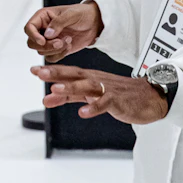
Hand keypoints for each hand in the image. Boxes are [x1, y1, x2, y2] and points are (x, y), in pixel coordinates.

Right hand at [24, 1, 103, 62]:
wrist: (95, 23)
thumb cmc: (83, 14)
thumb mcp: (71, 14)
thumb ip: (58, 23)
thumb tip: (47, 34)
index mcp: (42, 17)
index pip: (29, 28)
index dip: (33, 36)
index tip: (43, 41)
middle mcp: (42, 29)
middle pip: (32, 43)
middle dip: (46, 45)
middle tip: (60, 42)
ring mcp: (49, 40)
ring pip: (41, 52)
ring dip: (55, 50)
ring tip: (68, 40)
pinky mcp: (56, 49)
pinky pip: (50, 58)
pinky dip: (59, 55)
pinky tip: (69, 46)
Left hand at [31, 65, 168, 124]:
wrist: (149, 97)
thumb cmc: (117, 94)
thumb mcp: (89, 95)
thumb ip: (68, 96)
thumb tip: (45, 98)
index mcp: (89, 78)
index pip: (67, 72)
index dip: (51, 71)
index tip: (33, 69)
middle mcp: (96, 80)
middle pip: (74, 75)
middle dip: (56, 73)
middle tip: (39, 72)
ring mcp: (107, 90)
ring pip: (87, 87)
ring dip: (71, 88)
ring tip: (56, 90)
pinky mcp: (118, 101)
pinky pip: (105, 103)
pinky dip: (94, 107)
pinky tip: (83, 112)